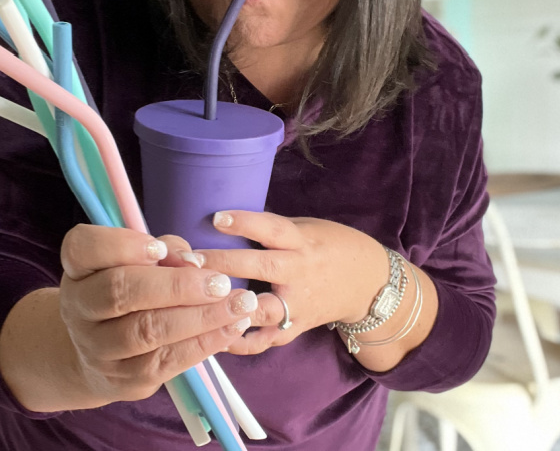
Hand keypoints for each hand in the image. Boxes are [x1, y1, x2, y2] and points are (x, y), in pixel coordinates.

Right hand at [57, 225, 257, 403]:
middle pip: (120, 291)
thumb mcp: (139, 264)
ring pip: (148, 330)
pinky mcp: (125, 379)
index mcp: (79, 270)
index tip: (159, 247)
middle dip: (176, 285)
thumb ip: (166, 252)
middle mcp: (79, 309)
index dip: (121, 245)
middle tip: (219, 282)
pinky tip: (232, 328)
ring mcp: (99, 348)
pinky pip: (168, 360)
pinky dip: (205, 342)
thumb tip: (194, 263)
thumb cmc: (131, 293)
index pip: (83, 249)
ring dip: (201, 317)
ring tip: (239, 304)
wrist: (101, 357)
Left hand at [198, 211, 387, 355]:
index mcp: (301, 242)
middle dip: (224, 264)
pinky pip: (267, 339)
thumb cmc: (329, 247)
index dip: (245, 222)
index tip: (216, 218)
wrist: (367, 284)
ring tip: (199, 304)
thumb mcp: (306, 228)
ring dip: (231, 307)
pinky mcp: (296, 327)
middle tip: (191, 260)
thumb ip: (272, 229)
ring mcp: (298, 304)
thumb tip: (225, 221)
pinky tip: (216, 338)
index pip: (272, 229)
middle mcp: (299, 272)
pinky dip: (243, 342)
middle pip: (260, 267)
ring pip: (263, 309)